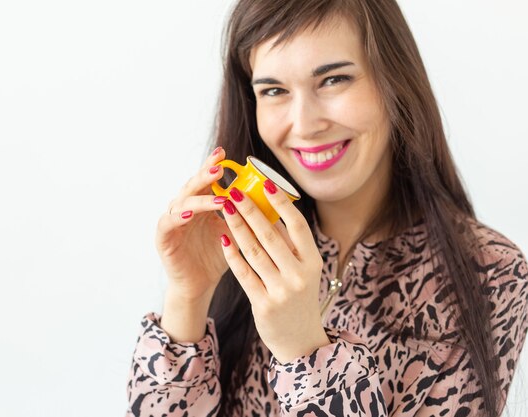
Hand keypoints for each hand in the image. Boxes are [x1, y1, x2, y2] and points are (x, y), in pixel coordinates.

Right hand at [155, 147, 230, 302]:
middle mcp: (184, 208)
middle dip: (205, 175)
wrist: (199, 285)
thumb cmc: (217, 258)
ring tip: (218, 196)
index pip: (205, 180)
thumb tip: (270, 199)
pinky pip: (168, 223)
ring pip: (182, 202)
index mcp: (201, 204)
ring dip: (200, 198)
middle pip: (192, 186)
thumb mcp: (234, 232)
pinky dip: (179, 216)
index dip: (212, 166)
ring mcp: (172, 221)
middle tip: (219, 168)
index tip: (223, 154)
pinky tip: (191, 213)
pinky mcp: (163, 238)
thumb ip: (243, 215)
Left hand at [219, 181, 329, 362]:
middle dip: (250, 210)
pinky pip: (243, 273)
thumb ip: (290, 246)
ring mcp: (281, 291)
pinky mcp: (263, 304)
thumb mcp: (304, 270)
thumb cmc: (299, 296)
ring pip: (254, 251)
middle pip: (270, 236)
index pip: (298, 226)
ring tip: (225, 208)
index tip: (265, 184)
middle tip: (234, 191)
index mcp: (313, 261)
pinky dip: (232, 254)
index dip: (281, 204)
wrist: (300, 340)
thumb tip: (269, 209)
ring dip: (237, 227)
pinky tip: (222, 237)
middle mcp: (300, 275)